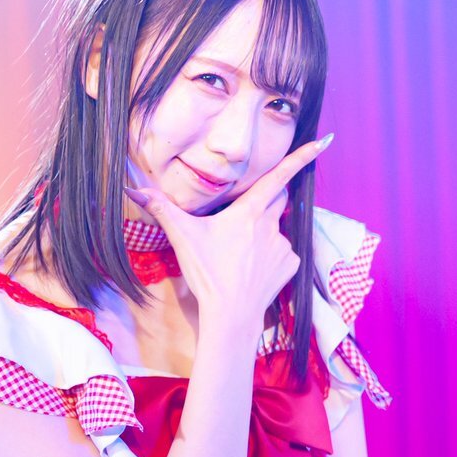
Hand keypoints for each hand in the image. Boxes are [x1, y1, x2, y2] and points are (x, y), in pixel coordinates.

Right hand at [124, 134, 332, 327]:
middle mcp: (272, 225)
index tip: (324, 140)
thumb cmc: (207, 273)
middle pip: (277, 200)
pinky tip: (251, 269)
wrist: (231, 315)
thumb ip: (161, 208)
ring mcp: (284, 246)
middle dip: (266, 200)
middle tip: (242, 221)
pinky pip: (282, 252)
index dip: (302, 156)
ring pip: (275, 230)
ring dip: (261, 236)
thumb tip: (133, 188)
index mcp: (249, 212)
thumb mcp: (182, 237)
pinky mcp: (290, 265)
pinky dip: (269, 256)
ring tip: (238, 257)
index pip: (279, 176)